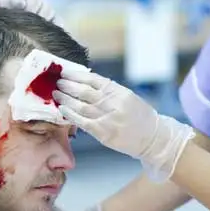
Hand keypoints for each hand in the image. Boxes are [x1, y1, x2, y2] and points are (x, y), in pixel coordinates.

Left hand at [54, 69, 194, 180]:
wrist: (153, 138)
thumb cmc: (140, 117)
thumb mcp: (128, 97)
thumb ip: (109, 91)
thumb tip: (86, 83)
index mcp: (119, 91)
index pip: (93, 79)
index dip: (76, 75)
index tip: (65, 72)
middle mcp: (113, 103)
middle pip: (84, 91)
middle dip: (68, 86)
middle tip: (57, 82)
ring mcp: (108, 118)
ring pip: (80, 106)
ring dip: (66, 99)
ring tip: (56, 94)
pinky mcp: (104, 133)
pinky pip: (82, 122)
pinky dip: (70, 115)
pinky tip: (62, 110)